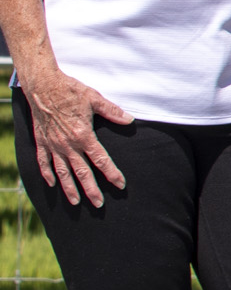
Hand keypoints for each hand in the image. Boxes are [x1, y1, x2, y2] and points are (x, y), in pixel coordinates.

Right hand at [22, 64, 129, 208]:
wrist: (42, 85)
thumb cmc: (70, 91)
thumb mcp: (95, 99)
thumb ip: (112, 111)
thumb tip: (130, 120)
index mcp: (83, 135)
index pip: (101, 160)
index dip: (112, 173)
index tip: (120, 184)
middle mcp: (67, 144)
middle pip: (81, 172)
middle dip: (91, 189)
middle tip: (99, 204)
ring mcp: (52, 145)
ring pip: (62, 172)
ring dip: (69, 188)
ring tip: (76, 202)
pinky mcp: (41, 142)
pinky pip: (43, 162)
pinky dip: (47, 174)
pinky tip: (52, 184)